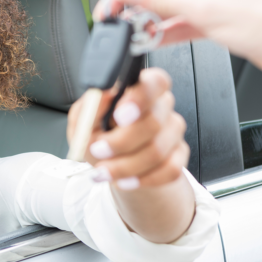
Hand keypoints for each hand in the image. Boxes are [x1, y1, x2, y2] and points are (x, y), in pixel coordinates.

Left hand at [67, 68, 187, 188]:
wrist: (110, 165)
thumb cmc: (97, 137)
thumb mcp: (82, 121)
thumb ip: (90, 106)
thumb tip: (102, 94)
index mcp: (139, 89)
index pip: (155, 81)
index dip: (140, 97)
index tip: (119, 115)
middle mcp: (161, 106)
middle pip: (154, 120)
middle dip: (122, 142)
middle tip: (98, 150)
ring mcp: (173, 131)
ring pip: (157, 150)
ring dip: (125, 165)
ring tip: (104, 170)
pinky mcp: (179, 156)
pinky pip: (169, 170)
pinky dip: (141, 179)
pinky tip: (124, 180)